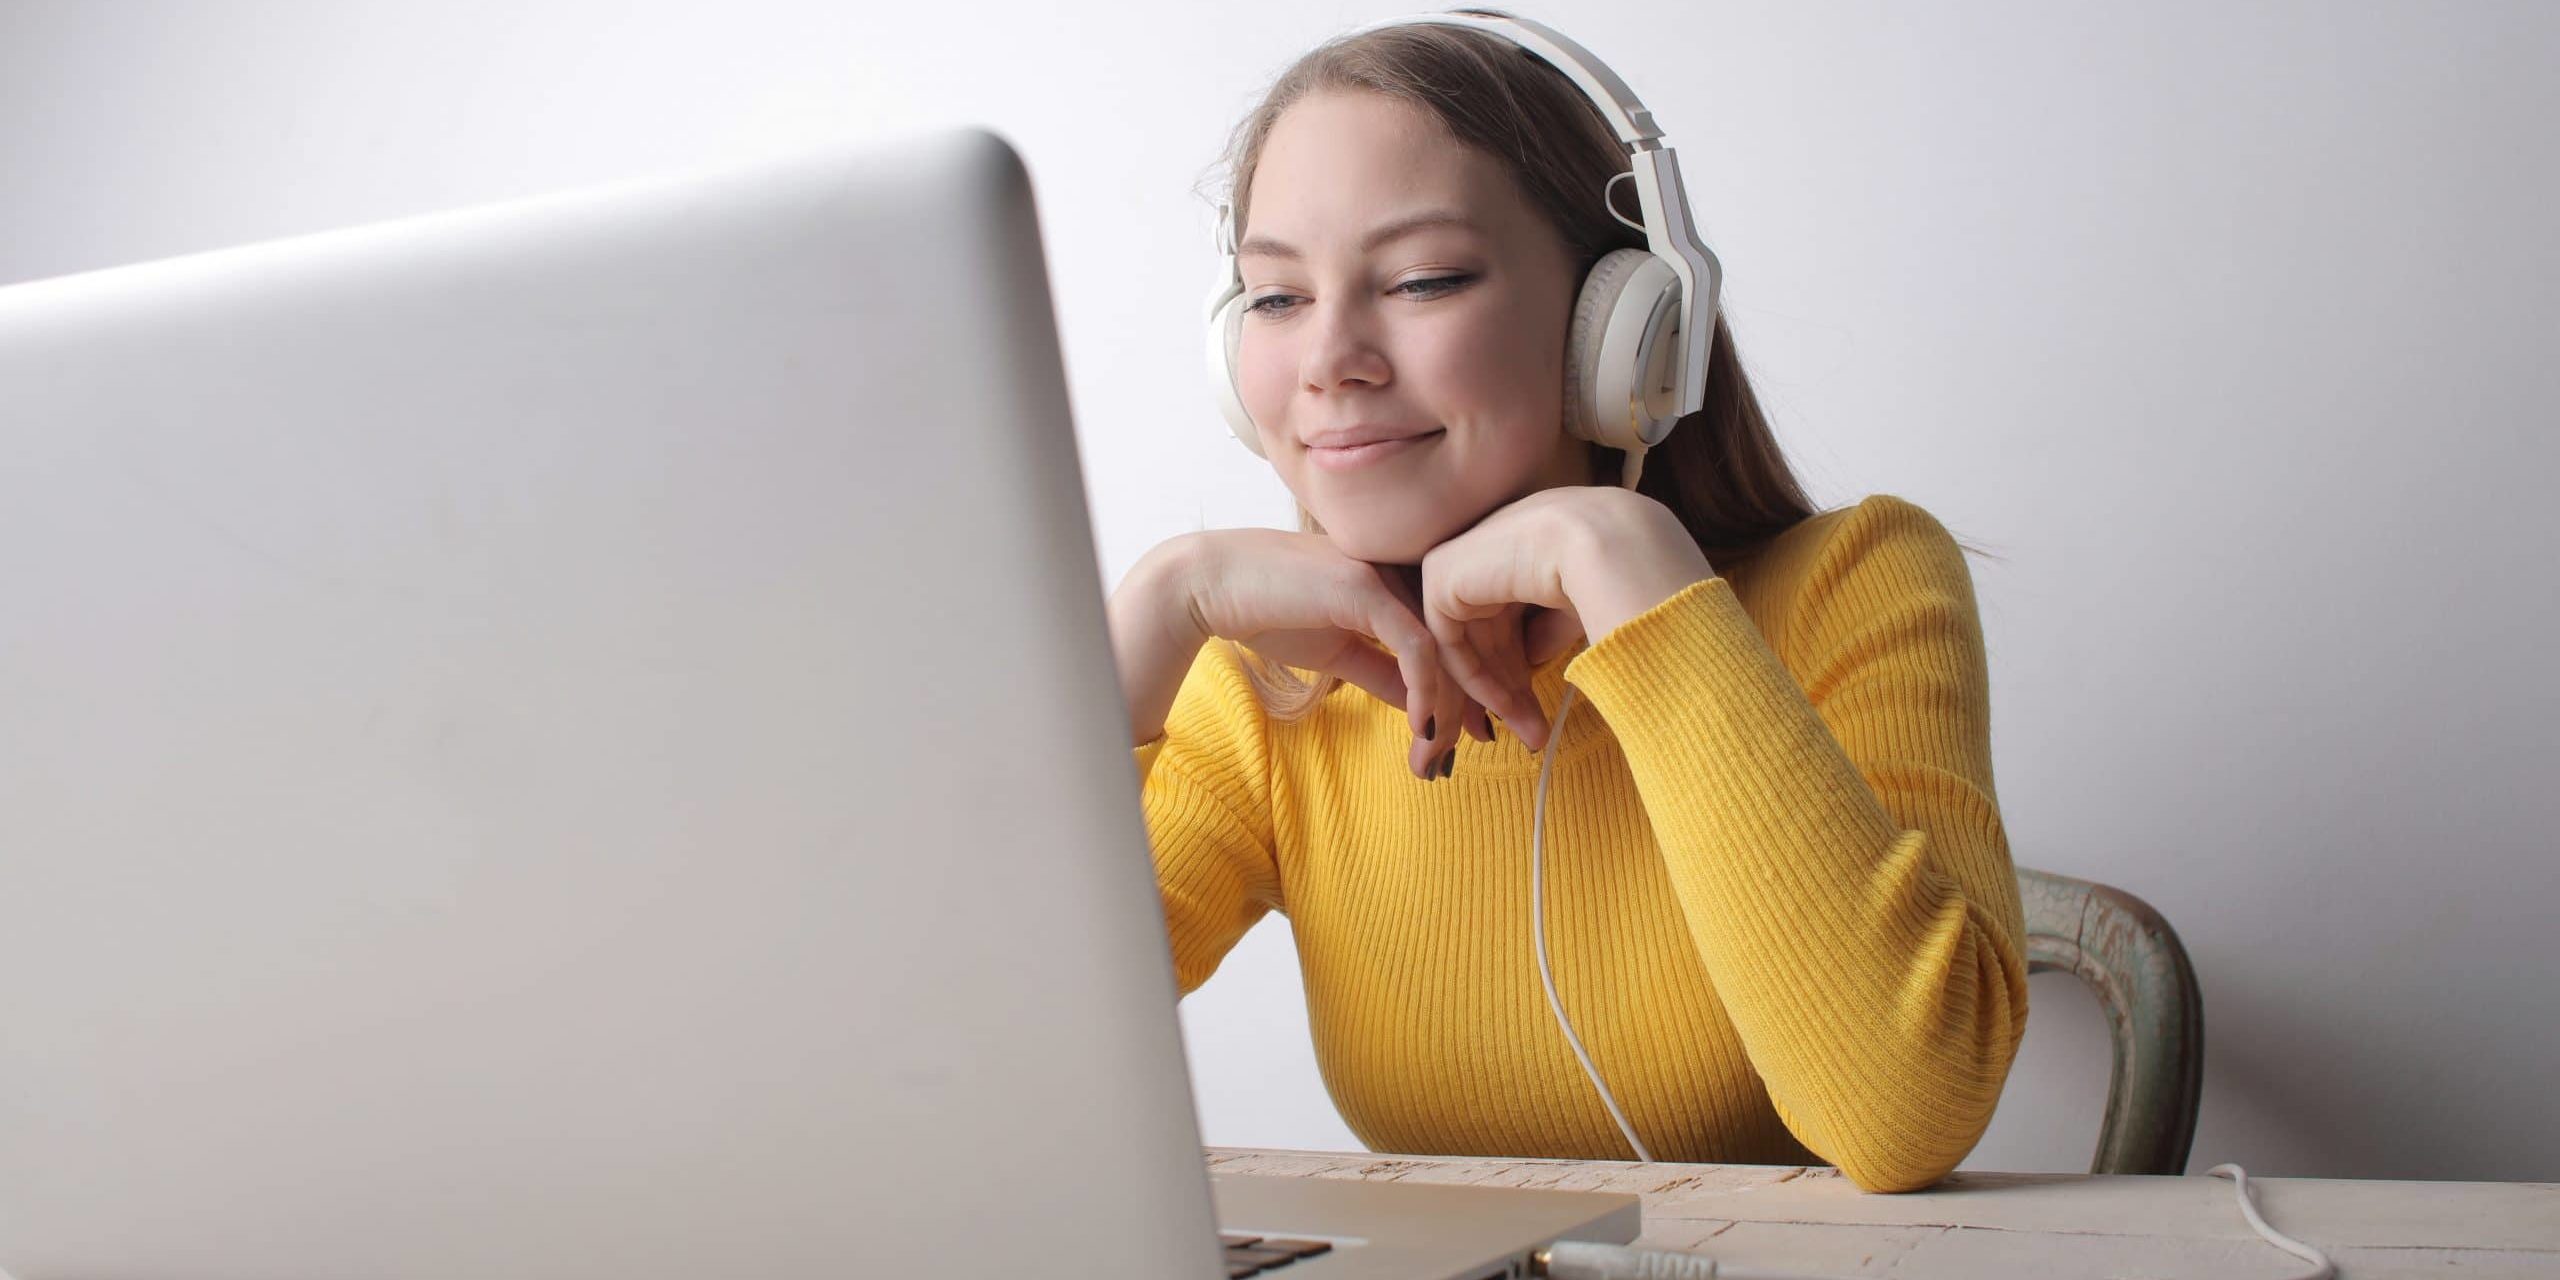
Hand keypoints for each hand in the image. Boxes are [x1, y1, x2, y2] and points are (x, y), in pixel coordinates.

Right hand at [1174, 528, 1483, 778]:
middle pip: (1461, 643)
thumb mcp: (1340, 652)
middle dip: (1477, 703)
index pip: (1453, 638)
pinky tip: (1422, 729)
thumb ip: (1384, 674)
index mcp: (1402, 579)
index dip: (1470, 689)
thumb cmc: (1268, 611)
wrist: (1210, 587)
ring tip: (1439, 757)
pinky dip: (1426, 693)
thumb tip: (1423, 711)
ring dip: (1451, 710)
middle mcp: (1405, 568)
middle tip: (1473, 756)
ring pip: (1446, 648)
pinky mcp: (1367, 586)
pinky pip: (1416, 647)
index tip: (1473, 736)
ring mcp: (1388, 573)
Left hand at [1415, 487, 1715, 751]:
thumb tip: (1533, 658)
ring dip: (1495, 698)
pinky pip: (1450, 645)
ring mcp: (1460, 556)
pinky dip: (1477, 682)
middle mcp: (1488, 543)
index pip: (1507, 616)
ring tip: (1528, 735)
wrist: (1613, 549)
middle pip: (1485, 635)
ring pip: (1466, 645)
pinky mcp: (1441, 575)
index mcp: (1522, 540)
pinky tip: (1508, 710)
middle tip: (1530, 736)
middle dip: (1506, 692)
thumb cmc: (1618, 571)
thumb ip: (1550, 627)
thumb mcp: (1577, 606)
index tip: (1535, 716)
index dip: (1519, 671)